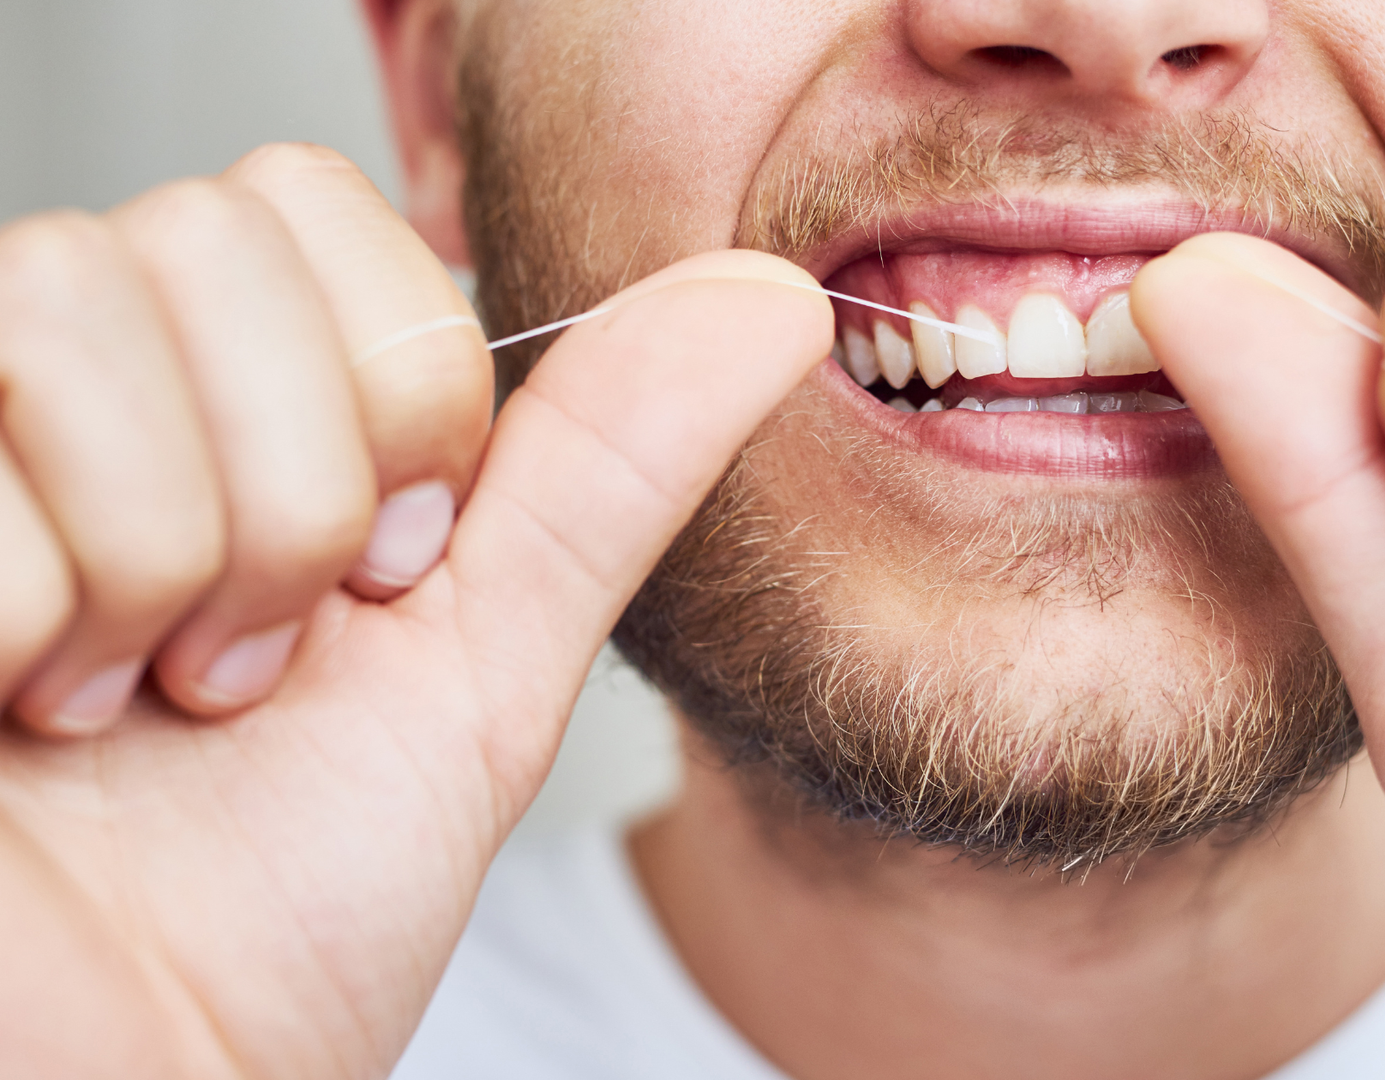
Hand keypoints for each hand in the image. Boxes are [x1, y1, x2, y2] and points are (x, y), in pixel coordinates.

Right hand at [0, 144, 831, 1077]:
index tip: (390, 573)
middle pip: (199, 241)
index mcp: (205, 398)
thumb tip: (772, 304)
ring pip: (67, 308)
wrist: (157, 1075)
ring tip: (141, 694)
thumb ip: (607, 470)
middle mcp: (49, 395)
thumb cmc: (292, 903)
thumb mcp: (483, 661)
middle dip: (292, 495)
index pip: (298, 201)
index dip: (390, 391)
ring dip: (162, 560)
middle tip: (257, 659)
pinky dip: (28, 628)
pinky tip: (24, 718)